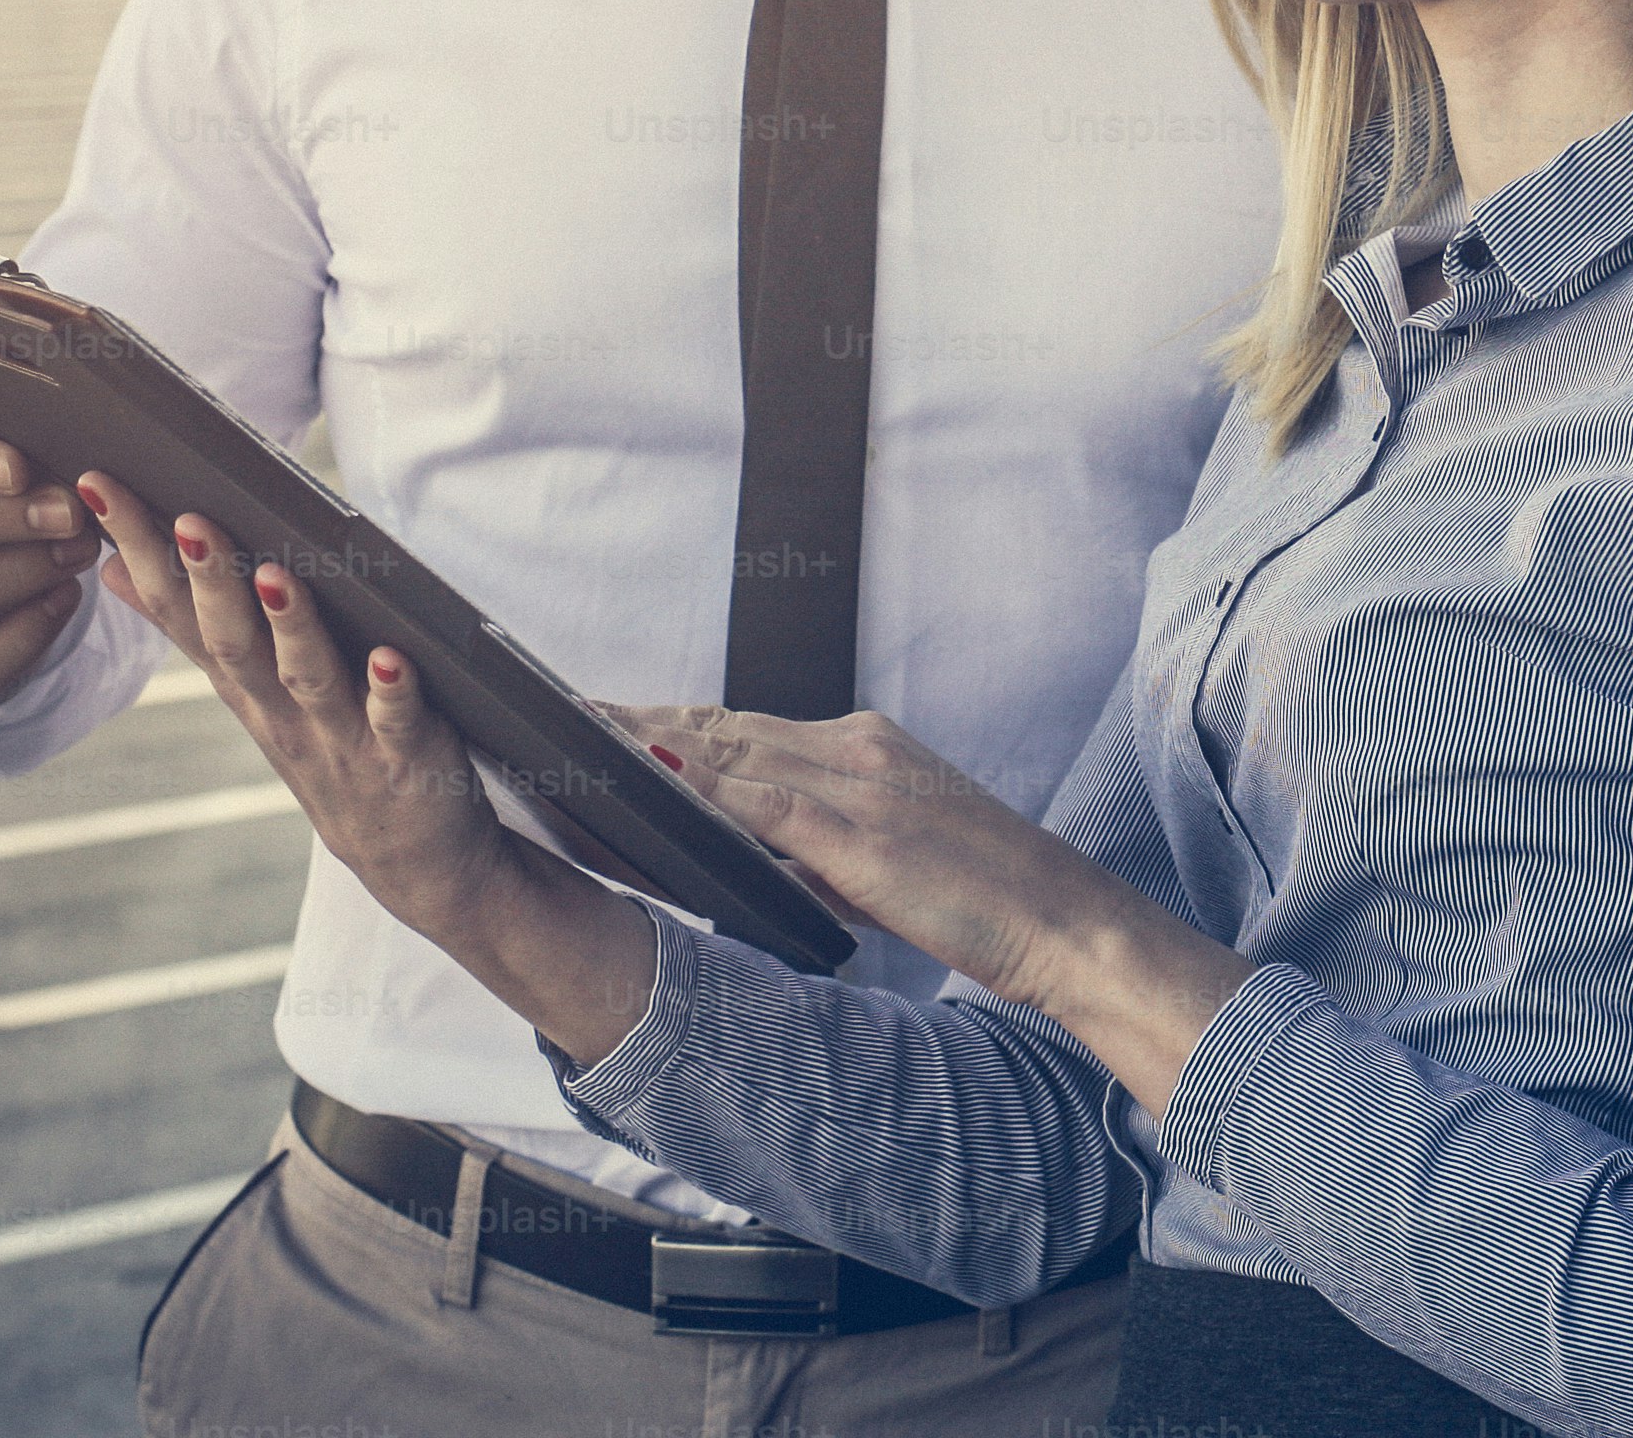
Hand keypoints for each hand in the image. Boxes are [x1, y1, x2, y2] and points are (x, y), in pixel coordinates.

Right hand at [84, 474, 658, 1063]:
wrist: (409, 860)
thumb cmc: (328, 750)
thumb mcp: (250, 693)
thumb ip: (192, 630)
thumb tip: (116, 566)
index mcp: (243, 686)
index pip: (178, 610)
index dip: (139, 548)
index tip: (97, 484)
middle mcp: (280, 712)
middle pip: (234, 642)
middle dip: (208, 581)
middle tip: (189, 518)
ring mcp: (340, 737)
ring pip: (308, 677)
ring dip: (292, 627)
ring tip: (279, 575)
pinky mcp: (405, 757)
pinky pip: (397, 722)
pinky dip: (393, 691)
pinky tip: (394, 657)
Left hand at [614, 706, 1253, 1112]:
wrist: (1067, 922)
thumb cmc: (986, 899)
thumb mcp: (886, 860)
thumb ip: (817, 846)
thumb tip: (745, 849)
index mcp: (865, 749)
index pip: (745, 728)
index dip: (671, 721)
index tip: (608, 717)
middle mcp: (856, 749)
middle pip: (725, 725)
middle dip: (642, 718)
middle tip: (565, 710)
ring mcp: (859, 785)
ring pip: (732, 748)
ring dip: (652, 739)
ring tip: (581, 735)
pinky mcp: (863, 833)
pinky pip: (765, 802)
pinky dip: (704, 787)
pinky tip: (655, 782)